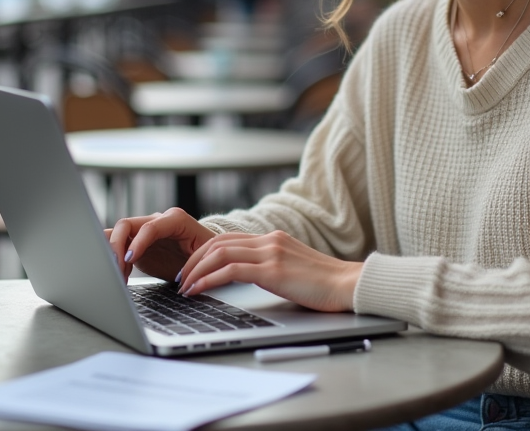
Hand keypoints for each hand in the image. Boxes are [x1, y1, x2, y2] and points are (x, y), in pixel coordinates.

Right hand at [106, 208, 215, 281]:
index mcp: (176, 220)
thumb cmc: (206, 256)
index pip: (151, 226)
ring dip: (112, 252)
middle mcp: (157, 220)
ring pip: (118, 232)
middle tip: (117, 268)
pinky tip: (121, 273)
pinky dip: (115, 257)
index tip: (130, 259)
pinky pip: (119, 244)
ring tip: (118, 274)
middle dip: (117, 246)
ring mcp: (145, 230)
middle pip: (127, 224)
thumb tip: (181, 279)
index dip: (138, 242)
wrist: (203, 256)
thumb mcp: (203, 259)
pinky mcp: (137, 242)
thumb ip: (191, 263)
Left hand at [177, 230, 362, 312]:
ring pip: (219, 254)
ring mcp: (271, 253)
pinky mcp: (273, 271)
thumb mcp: (293, 269)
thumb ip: (272, 266)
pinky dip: (208, 280)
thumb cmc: (325, 285)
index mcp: (274, 239)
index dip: (203, 252)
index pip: (228, 239)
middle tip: (180, 278)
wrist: (350, 285)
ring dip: (195, 271)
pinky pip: (230, 271)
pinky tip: (199, 290)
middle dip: (193, 260)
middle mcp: (269, 240)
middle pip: (218, 243)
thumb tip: (248, 278)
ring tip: (184, 287)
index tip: (191, 268)